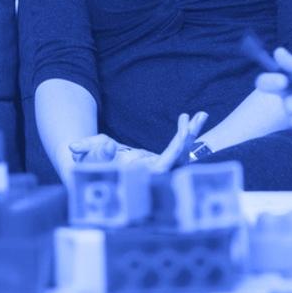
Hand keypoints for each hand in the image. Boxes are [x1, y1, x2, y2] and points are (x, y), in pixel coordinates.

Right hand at [68, 112, 207, 171]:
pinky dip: (187, 133)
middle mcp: (151, 176)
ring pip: (182, 154)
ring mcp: (158, 168)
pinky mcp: (161, 161)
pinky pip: (179, 148)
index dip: (174, 153)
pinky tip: (192, 118)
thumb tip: (104, 147)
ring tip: (201, 115)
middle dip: (187, 141)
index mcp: (137, 177)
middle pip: (177, 161)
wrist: (94, 167)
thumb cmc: (91, 163)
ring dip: (192, 134)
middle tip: (195, 120)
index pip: (161, 167)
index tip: (183, 135)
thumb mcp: (91, 155)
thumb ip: (95, 152)